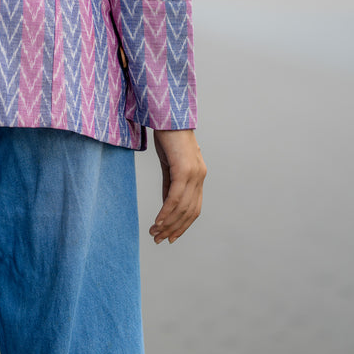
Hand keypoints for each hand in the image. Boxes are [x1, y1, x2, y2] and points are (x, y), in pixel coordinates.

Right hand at [149, 129, 205, 244]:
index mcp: (198, 175)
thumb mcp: (168, 163)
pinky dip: (166, 212)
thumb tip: (167, 207)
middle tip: (159, 240)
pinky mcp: (183, 169)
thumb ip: (170, 184)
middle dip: (174, 229)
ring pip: (182, 207)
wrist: (168, 113)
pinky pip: (174, 197)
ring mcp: (193, 173)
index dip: (183, 225)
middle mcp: (199, 176)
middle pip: (189, 212)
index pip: (194, 208)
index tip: (170, 237)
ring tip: (154, 233)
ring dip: (168, 224)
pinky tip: (158, 221)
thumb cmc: (167, 135)